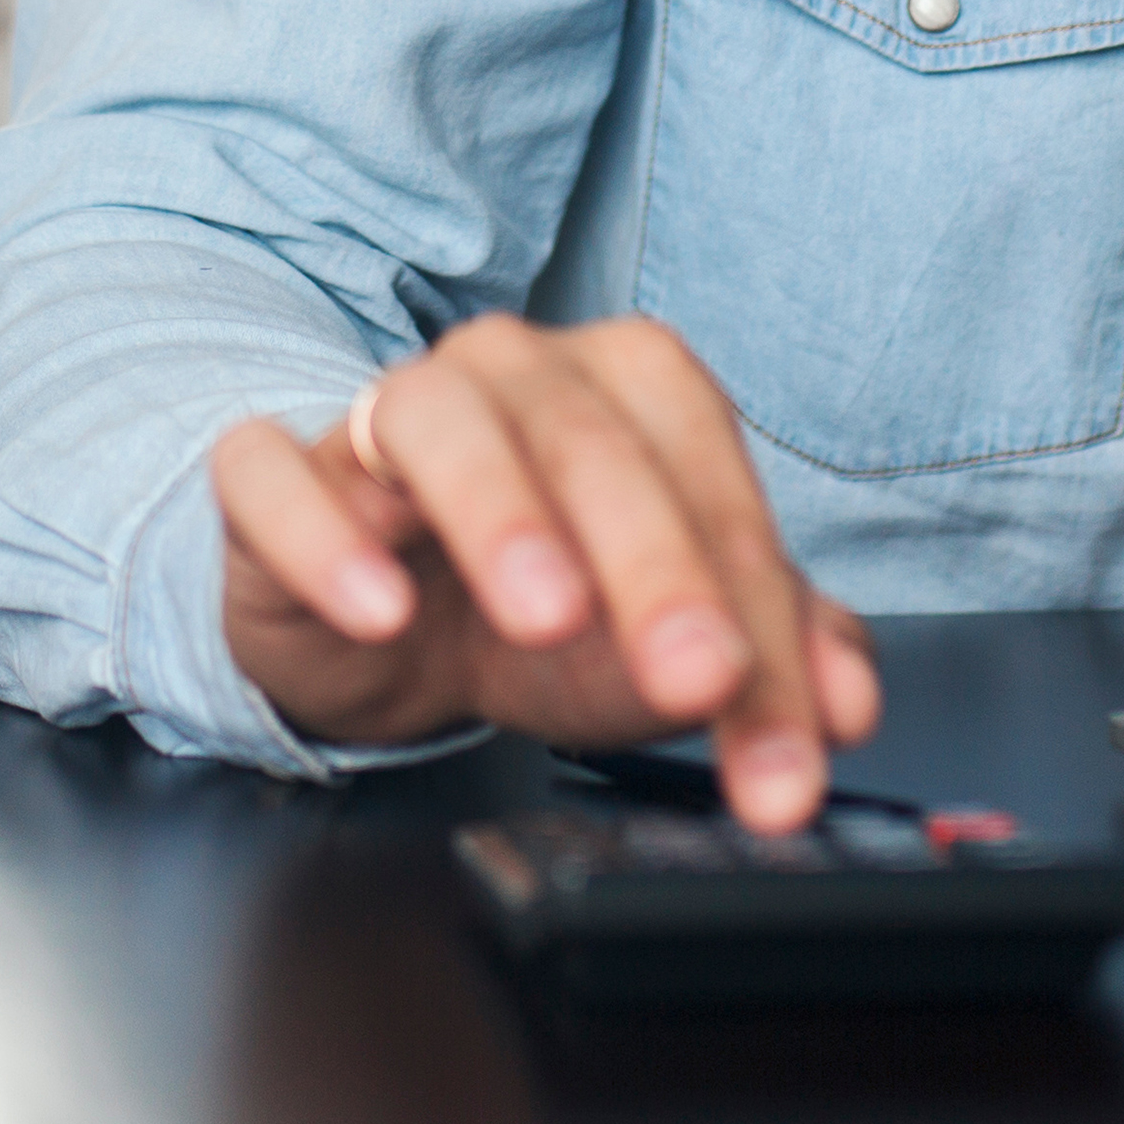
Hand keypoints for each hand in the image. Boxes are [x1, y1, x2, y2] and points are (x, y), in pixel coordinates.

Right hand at [208, 313, 882, 830]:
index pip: (716, 488)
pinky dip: (330, 537)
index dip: (765, 621)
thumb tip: (847, 701)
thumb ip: (766, 659)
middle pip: (595, 446)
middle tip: (699, 678)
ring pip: (440, 424)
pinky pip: (282, 478)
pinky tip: (381, 608)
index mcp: (630, 391)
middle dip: (660, 570)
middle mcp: (514, 373)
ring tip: (549, 611)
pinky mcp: (276, 474)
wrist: (372, 619)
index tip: (792, 750)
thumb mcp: (655, 647)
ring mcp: (386, 412)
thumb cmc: (531, 609)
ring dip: (502, 514)